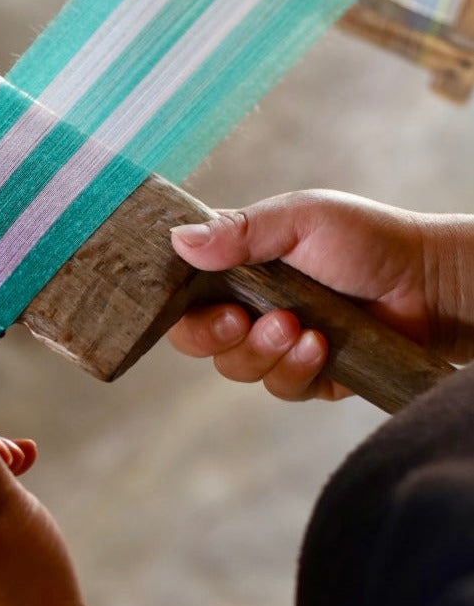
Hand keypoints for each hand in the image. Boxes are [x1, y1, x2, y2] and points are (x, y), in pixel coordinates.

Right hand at [167, 189, 473, 400]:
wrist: (430, 284)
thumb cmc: (367, 240)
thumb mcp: (301, 218)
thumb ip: (240, 230)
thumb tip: (179, 241)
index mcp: (235, 265)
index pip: (181, 290)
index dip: (174, 302)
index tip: (192, 297)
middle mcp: (247, 306)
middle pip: (195, 337)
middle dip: (212, 334)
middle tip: (238, 320)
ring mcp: (273, 344)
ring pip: (235, 367)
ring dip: (261, 350)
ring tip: (297, 327)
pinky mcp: (305, 376)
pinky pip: (279, 388)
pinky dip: (296, 369)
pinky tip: (321, 346)